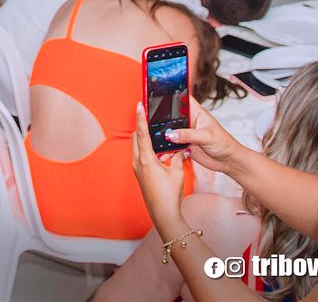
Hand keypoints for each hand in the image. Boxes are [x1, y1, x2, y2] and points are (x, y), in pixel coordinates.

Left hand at [130, 103, 189, 236]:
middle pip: (136, 137)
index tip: (139, 105)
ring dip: (143, 137)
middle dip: (141, 125)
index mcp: (146, 159)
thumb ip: (177, 158)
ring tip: (151, 128)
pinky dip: (145, 147)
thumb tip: (180, 149)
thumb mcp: (177, 173)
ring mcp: (137, 169)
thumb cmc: (169, 194)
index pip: (142, 133)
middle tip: (146, 114)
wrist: (163, 213)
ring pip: (137, 147)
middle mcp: (138, 162)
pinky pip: (140, 155)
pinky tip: (155, 148)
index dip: (141, 118)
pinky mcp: (140, 174)